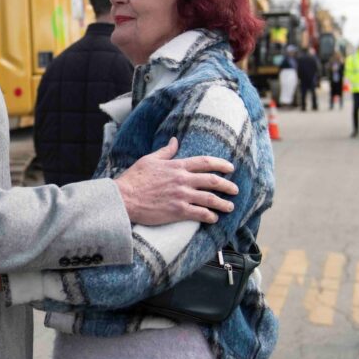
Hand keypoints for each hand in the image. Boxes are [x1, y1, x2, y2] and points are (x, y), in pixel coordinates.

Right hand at [115, 137, 237, 225]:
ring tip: (230, 207)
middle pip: (213, 181)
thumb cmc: (134, 178)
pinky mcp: (178, 211)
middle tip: (235, 190)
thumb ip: (165, 151)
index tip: (230, 168)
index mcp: (177, 166)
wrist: (124, 198)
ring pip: (210, 199)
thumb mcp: (149, 159)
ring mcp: (182, 196)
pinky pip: (200, 213)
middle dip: (228, 185)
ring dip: (223, 203)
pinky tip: (214, 218)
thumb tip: (175, 140)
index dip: (221, 164)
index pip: (205, 162)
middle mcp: (183, 180)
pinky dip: (210, 216)